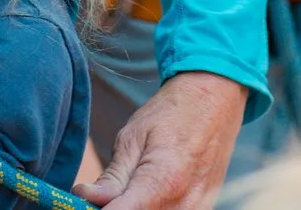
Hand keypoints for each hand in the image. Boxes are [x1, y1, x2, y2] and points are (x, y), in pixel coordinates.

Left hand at [80, 72, 246, 209]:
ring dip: (136, 206)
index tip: (85, 203)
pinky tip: (149, 193)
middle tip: (107, 191)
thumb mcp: (133, 136)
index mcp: (164, 181)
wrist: (215, 102)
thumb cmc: (172, 114)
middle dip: (117, 208)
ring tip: (132, 186)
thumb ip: (112, 177)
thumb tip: (85, 198)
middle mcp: (185, 204)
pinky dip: (154, 206)